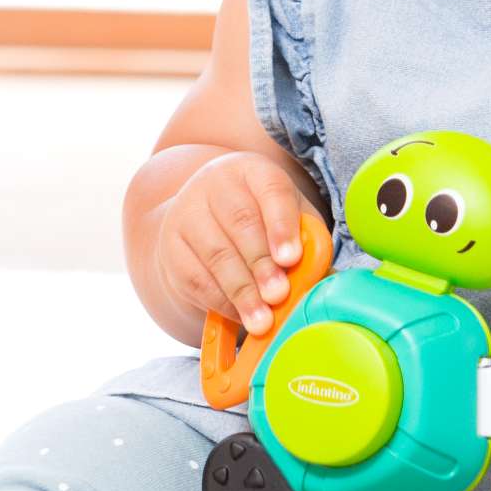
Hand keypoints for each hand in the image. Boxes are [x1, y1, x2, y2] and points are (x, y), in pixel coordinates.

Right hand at [156, 151, 312, 333]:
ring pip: (216, 255)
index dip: (282, 224)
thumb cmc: (259, 219)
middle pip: (241, 223)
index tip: (292, 258)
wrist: (204, 221)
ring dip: (242, 291)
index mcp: (253, 170)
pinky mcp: (170, 246)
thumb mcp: (287, 216)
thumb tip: (319, 273)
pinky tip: (240, 315)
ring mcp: (187, 213)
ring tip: (262, 319)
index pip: (271, 189)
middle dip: (262, 265)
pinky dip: (221, 301)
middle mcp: (215, 183)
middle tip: (279, 294)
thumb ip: (305, 238)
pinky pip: (196, 277)